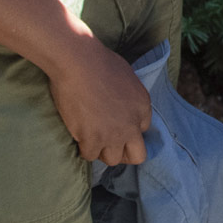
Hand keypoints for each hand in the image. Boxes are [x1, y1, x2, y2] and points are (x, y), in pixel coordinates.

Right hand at [45, 37, 151, 165]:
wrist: (79, 64)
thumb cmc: (100, 62)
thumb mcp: (127, 78)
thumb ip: (129, 97)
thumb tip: (120, 104)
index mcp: (143, 107)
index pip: (142, 130)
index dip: (129, 129)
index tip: (116, 125)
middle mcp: (132, 125)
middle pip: (137, 155)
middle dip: (124, 152)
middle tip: (109, 144)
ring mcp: (113, 135)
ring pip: (112, 159)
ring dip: (102, 151)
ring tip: (92, 139)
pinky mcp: (92, 139)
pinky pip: (89, 155)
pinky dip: (83, 149)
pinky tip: (79, 137)